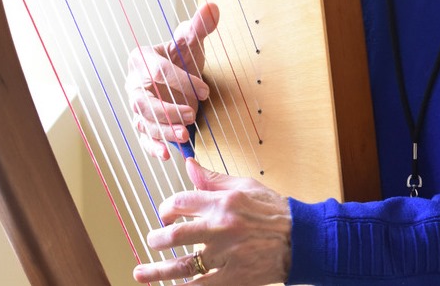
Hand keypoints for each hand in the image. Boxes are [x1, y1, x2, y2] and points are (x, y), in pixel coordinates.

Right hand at [127, 3, 218, 159]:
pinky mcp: (142, 123)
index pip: (159, 70)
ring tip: (184, 135)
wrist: (176, 73)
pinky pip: (143, 137)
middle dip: (167, 110)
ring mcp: (136, 106)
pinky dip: (153, 147)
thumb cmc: (181, 55)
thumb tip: (213, 7)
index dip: (181, 81)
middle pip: (145, 101)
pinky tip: (167, 154)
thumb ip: (200, 25)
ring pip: (144, 121)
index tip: (206, 90)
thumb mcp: (191, 41)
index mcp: (141, 59)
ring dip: (163, 130)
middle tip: (191, 115)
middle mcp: (133, 84)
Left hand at [133, 158, 291, 284]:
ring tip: (140, 272)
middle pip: (176, 236)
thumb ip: (212, 179)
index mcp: (223, 202)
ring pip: (183, 266)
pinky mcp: (234, 278)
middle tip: (151, 240)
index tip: (165, 214)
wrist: (299, 238)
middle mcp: (221, 228)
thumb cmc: (271, 210)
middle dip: (157, 239)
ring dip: (158, 271)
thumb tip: (188, 165)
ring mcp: (226, 256)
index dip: (166, 208)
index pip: (181, 202)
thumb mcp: (244, 186)